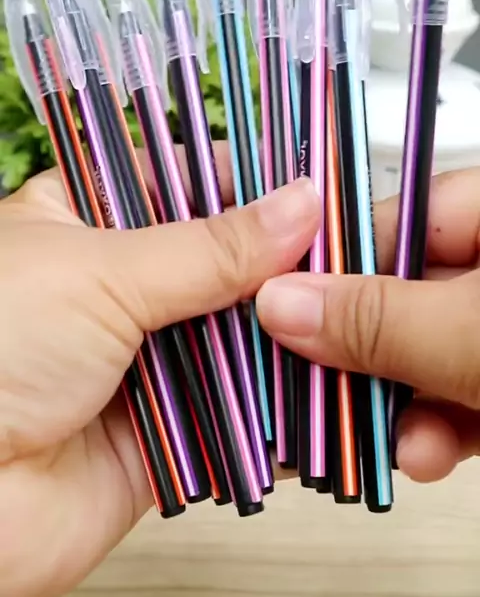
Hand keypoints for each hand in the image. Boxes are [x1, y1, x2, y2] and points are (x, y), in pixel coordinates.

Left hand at [0, 145, 319, 596]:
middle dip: (276, 261)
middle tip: (348, 251)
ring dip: (283, 332)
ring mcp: (140, 356)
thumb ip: (210, 247)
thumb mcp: (101, 272)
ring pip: (232, 333)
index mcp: (80, 219)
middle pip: (214, 259)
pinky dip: (276, 403)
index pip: (177, 177)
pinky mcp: (164, 428)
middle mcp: (112, 284)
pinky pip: (234, 409)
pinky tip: (327, 382)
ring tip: (350, 313)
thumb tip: (299, 204)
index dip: (242, 178)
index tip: (308, 180)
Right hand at [258, 167, 479, 484]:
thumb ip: (379, 320)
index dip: (337, 260)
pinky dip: (445, 426)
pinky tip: (425, 457)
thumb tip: (277, 303)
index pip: (398, 216)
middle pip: (407, 291)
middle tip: (314, 383)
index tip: (282, 301)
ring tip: (382, 442)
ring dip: (402, 404)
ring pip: (434, 350)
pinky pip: (469, 389)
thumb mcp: (472, 334)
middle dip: (366, 351)